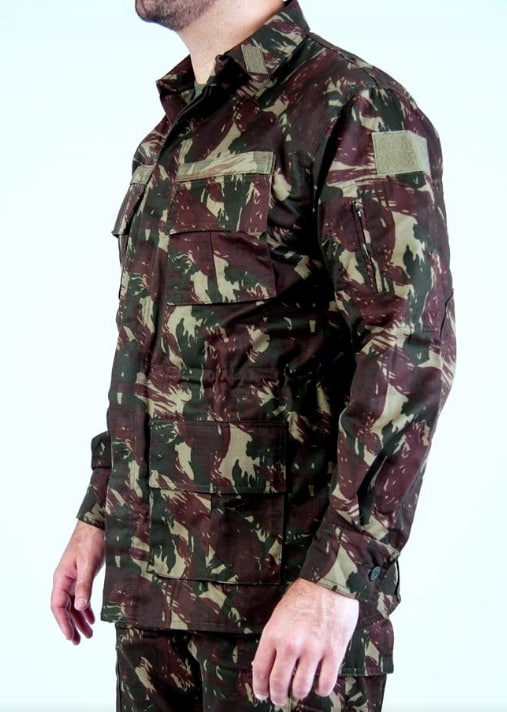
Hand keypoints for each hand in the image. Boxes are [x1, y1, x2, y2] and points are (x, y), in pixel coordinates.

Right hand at [51, 520, 104, 643]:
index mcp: (61, 578)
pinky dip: (86, 608)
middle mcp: (64, 580)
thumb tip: (80, 608)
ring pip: (74, 604)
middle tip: (79, 642)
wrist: (96, 524)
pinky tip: (92, 618)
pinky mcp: (82, 575)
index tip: (71, 637)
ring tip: (88, 635)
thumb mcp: (89, 565)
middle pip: (65, 609)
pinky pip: (81, 596)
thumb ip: (84, 586)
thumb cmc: (90, 541)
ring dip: (80, 619)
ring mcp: (73, 578)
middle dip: (72, 626)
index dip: (63, 623)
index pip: (58, 606)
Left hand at [252, 578, 358, 705]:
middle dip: (277, 696)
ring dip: (298, 693)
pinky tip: (319, 686)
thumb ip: (274, 639)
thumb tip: (269, 663)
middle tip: (279, 699)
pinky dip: (321, 690)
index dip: (260, 687)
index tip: (262, 694)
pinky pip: (326, 683)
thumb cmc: (303, 595)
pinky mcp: (333, 652)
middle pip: (279, 683)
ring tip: (299, 691)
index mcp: (274, 634)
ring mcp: (313, 650)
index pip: (260, 669)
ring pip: (301, 687)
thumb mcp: (279, 614)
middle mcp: (291, 645)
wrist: (329, 582)